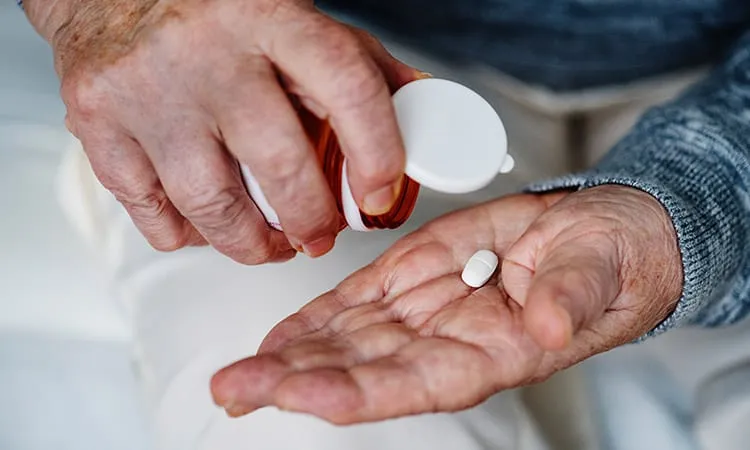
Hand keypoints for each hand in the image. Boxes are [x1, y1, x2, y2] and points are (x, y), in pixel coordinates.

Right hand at [27, 0, 418, 262]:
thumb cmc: (212, 7)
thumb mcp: (293, 16)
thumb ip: (355, 61)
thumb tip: (416, 107)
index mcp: (269, 14)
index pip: (346, 88)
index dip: (377, 154)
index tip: (379, 196)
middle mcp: (206, 51)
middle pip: (278, 164)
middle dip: (311, 221)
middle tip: (319, 236)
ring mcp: (146, 89)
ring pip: (211, 204)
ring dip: (251, 244)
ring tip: (270, 244)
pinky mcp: (97, 120)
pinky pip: (151, 212)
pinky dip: (187, 235)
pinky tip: (206, 226)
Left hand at [210, 185, 681, 422]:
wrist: (593, 235)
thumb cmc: (605, 261)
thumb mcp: (600, 271)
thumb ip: (570, 298)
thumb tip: (549, 323)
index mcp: (490, 353)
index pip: (414, 385)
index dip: (357, 391)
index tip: (303, 394)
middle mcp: (444, 343)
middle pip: (359, 371)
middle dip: (296, 381)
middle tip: (237, 387)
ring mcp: (421, 313)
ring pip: (344, 342)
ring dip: (288, 357)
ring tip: (237, 373)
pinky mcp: (410, 277)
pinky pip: (353, 304)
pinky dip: (312, 320)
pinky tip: (275, 338)